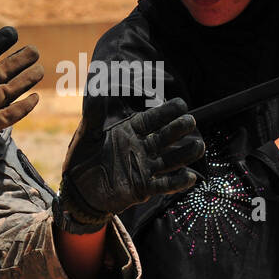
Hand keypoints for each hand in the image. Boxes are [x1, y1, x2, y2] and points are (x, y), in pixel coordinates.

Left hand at [57, 98, 205, 232]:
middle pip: (166, 136)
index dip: (166, 112)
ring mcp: (145, 167)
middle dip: (179, 129)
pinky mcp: (143, 187)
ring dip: (185, 154)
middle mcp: (143, 147)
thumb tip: (98, 91)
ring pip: (170, 159)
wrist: (79, 186)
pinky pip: (163, 184)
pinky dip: (177, 182)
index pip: (153, 118)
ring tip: (199, 147)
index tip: (180, 104)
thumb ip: (96, 113)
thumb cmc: (84, 154)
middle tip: (191, 121)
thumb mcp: (88, 131)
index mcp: (133, 130)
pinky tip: (189, 176)